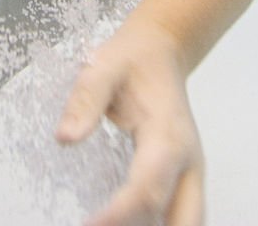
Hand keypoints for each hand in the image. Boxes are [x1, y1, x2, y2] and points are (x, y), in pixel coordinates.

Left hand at [56, 23, 203, 225]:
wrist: (160, 50)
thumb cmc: (131, 59)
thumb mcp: (102, 66)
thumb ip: (85, 100)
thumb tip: (65, 138)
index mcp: (168, 135)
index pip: (148, 188)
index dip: (120, 215)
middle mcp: (188, 162)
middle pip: (180, 221)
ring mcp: (191, 173)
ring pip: (188, 222)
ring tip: (107, 224)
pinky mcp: (184, 179)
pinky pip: (182, 217)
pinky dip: (159, 225)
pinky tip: (127, 224)